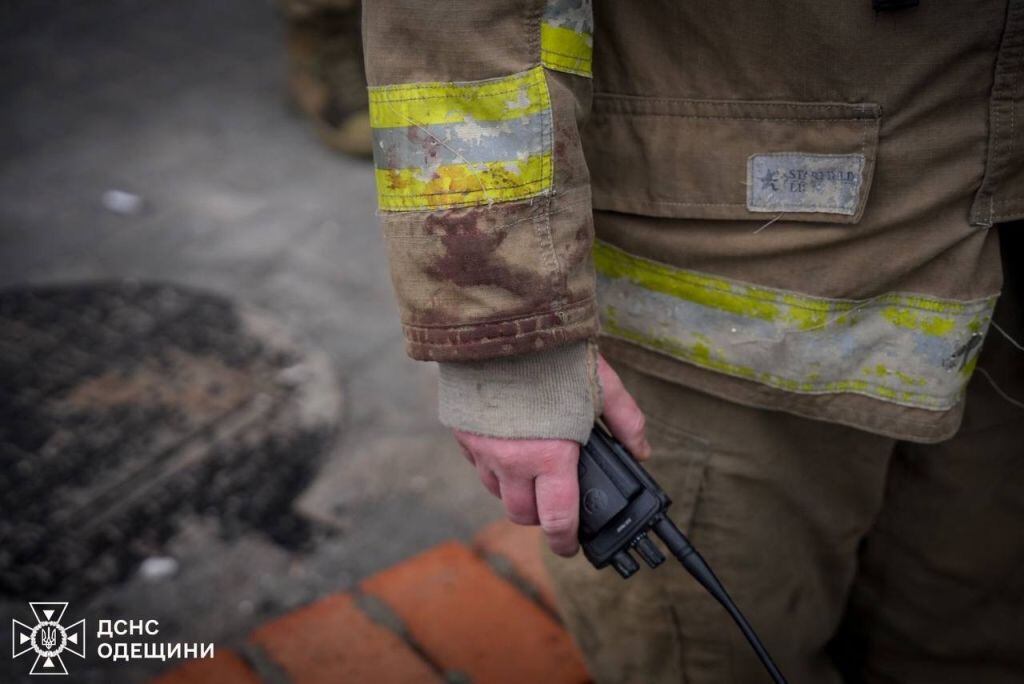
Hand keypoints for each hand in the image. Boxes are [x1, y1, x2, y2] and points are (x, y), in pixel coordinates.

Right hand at [454, 355, 650, 556]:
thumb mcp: (602, 385)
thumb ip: (627, 422)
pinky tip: (508, 444)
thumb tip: (642, 451)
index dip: (566, 541)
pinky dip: (492, 465)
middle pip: (521, 514)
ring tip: (532, 470)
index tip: (571, 545)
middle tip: (555, 502)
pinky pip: (477, 464)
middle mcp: (511, 461)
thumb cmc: (554, 353)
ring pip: (496, 491)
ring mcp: (481, 448)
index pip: (558, 518)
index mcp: (550, 456)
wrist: (501, 322)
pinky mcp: (462, 432)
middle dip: (540, 516)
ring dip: (515, 491)